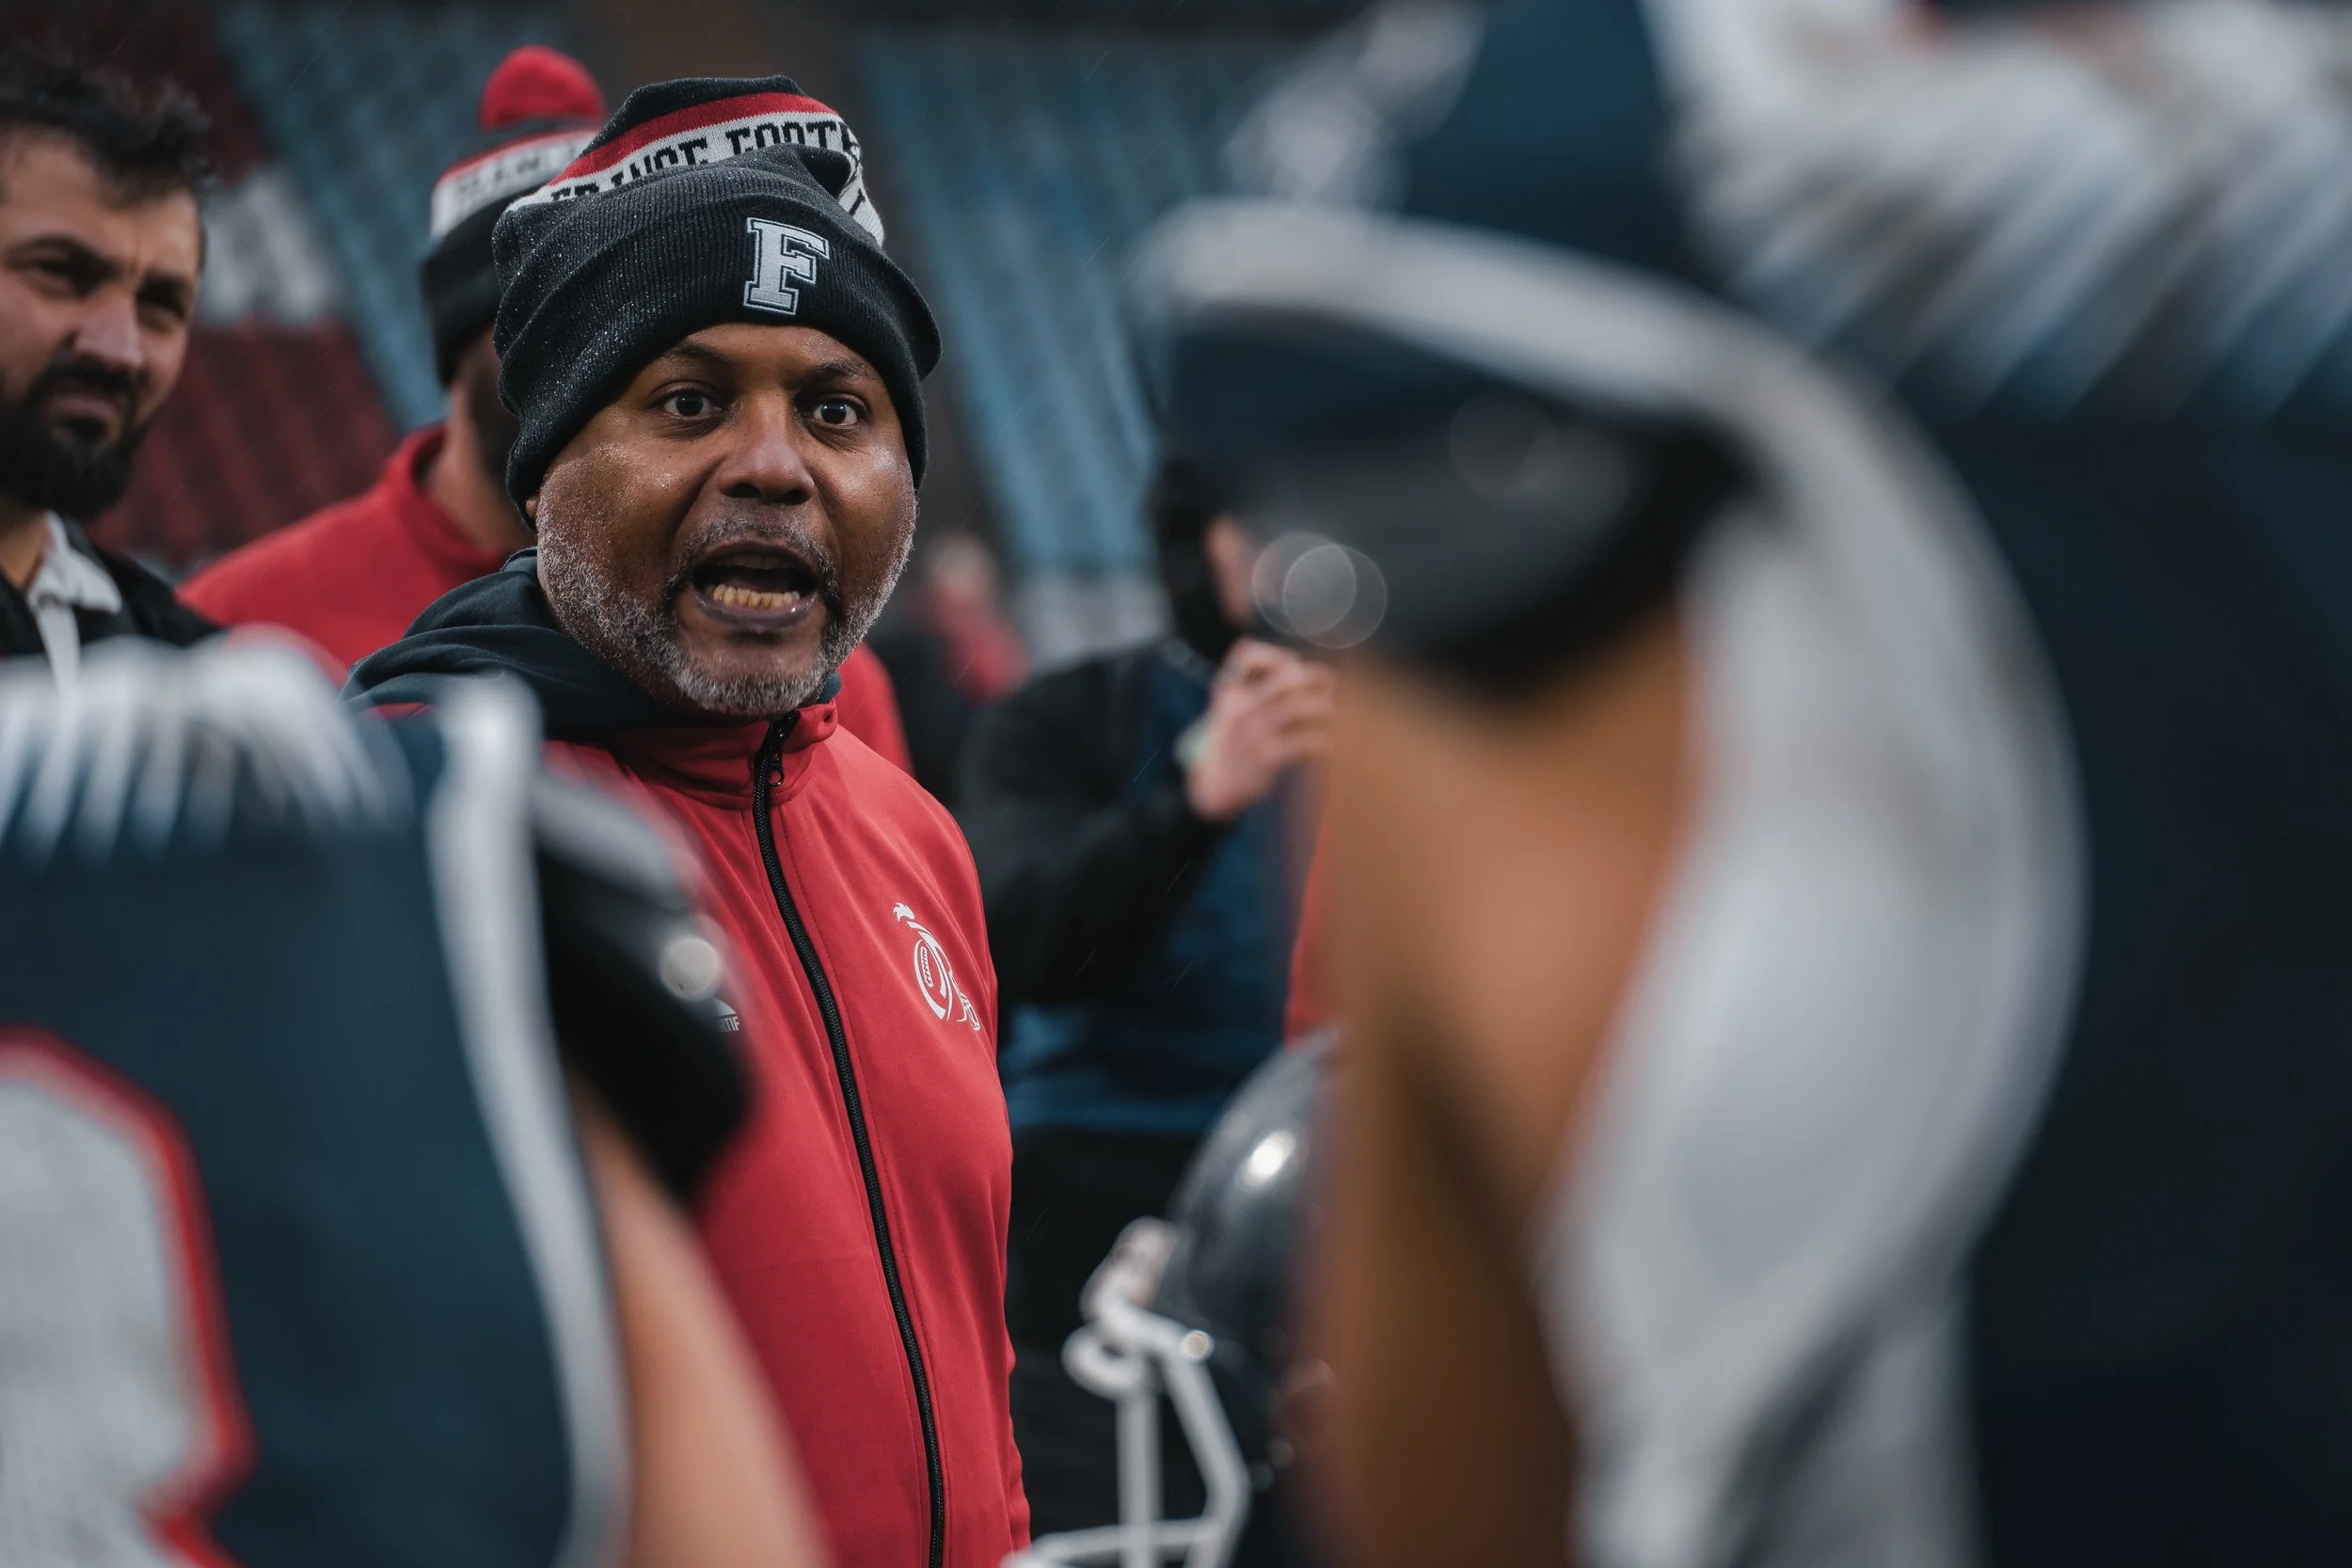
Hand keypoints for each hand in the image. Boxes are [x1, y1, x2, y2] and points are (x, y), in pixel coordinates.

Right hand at [1184, 639, 1336, 822]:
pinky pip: (1306, 742)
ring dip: (1324, 708)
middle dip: (1315, 676)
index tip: (1295, 662)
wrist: (1213, 784)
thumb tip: (1305, 669)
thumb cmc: (1231, 740)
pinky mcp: (1267, 757)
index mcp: (1228, 690)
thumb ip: (1255, 686)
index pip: (1246, 655)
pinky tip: (1324, 744)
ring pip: (1301, 707)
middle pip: (1286, 677)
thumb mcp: (1229, 707)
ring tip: (1329, 713)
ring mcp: (1253, 732)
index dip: (1276, 655)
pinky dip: (1322, 742)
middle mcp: (1239, 707)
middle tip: (1329, 683)